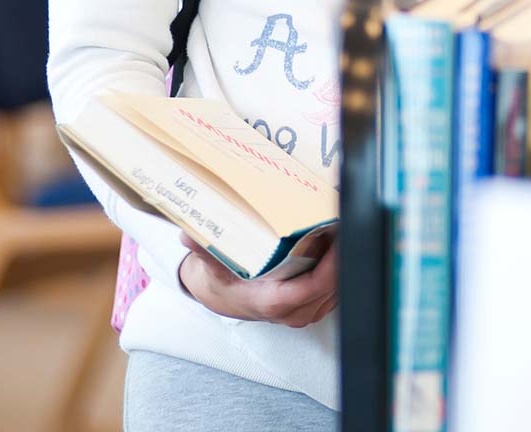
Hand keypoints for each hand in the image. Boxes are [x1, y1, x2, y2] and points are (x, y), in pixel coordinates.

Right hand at [177, 233, 336, 326]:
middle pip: (335, 283)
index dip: (335, 260)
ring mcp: (306, 311)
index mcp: (276, 302)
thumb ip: (204, 250)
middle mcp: (295, 312)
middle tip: (341, 218)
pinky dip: (338, 266)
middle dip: (342, 250)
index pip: (318, 284)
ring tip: (338, 225)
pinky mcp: (312, 306)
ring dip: (342, 257)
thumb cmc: (224, 282)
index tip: (339, 233)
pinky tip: (333, 242)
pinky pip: (334, 287)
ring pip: (338, 286)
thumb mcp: (213, 265)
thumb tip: (189, 235)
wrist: (225, 299)